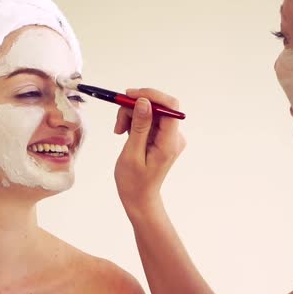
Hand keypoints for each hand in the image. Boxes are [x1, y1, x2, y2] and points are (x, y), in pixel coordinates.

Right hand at [114, 88, 185, 218]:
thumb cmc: (133, 182)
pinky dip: (134, 122)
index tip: (129, 96)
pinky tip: (125, 134)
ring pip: (150, 111)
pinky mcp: (161, 137)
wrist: (139, 198)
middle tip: (118, 123)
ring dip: (131, 116)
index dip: (150, 95)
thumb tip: (144, 102)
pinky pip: (148, 119)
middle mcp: (174, 137)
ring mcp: (168, 137)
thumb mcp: (132, 153)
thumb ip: (140, 126)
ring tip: (119, 131)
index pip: (169, 106)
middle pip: (157, 106)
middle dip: (134, 108)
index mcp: (169, 142)